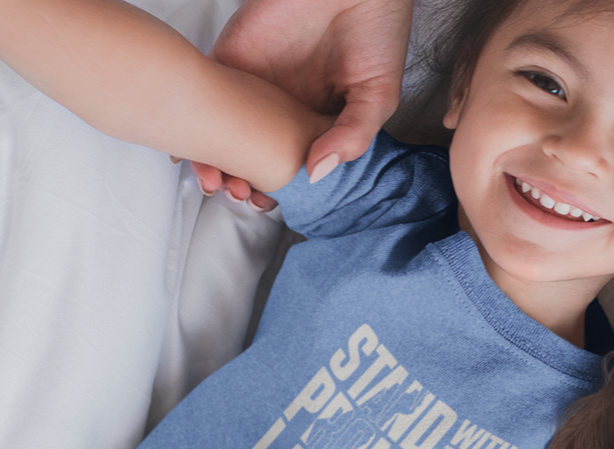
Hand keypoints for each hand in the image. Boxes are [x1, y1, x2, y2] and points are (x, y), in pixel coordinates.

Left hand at [191, 0, 413, 210]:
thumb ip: (351, 137)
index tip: (266, 203)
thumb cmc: (378, 32)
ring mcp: (256, 86)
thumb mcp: (378, 97)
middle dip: (239, 180)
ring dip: (213, 160)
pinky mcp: (234, 58)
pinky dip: (190, 118)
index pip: (289, 166)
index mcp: (316, 125)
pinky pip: (203, 92)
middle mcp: (282, 111)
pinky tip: (188, 148)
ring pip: (222, 132)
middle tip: (237, 194)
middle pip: (251, 155)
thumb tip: (315, 174)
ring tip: (215, 181)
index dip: (276, 189)